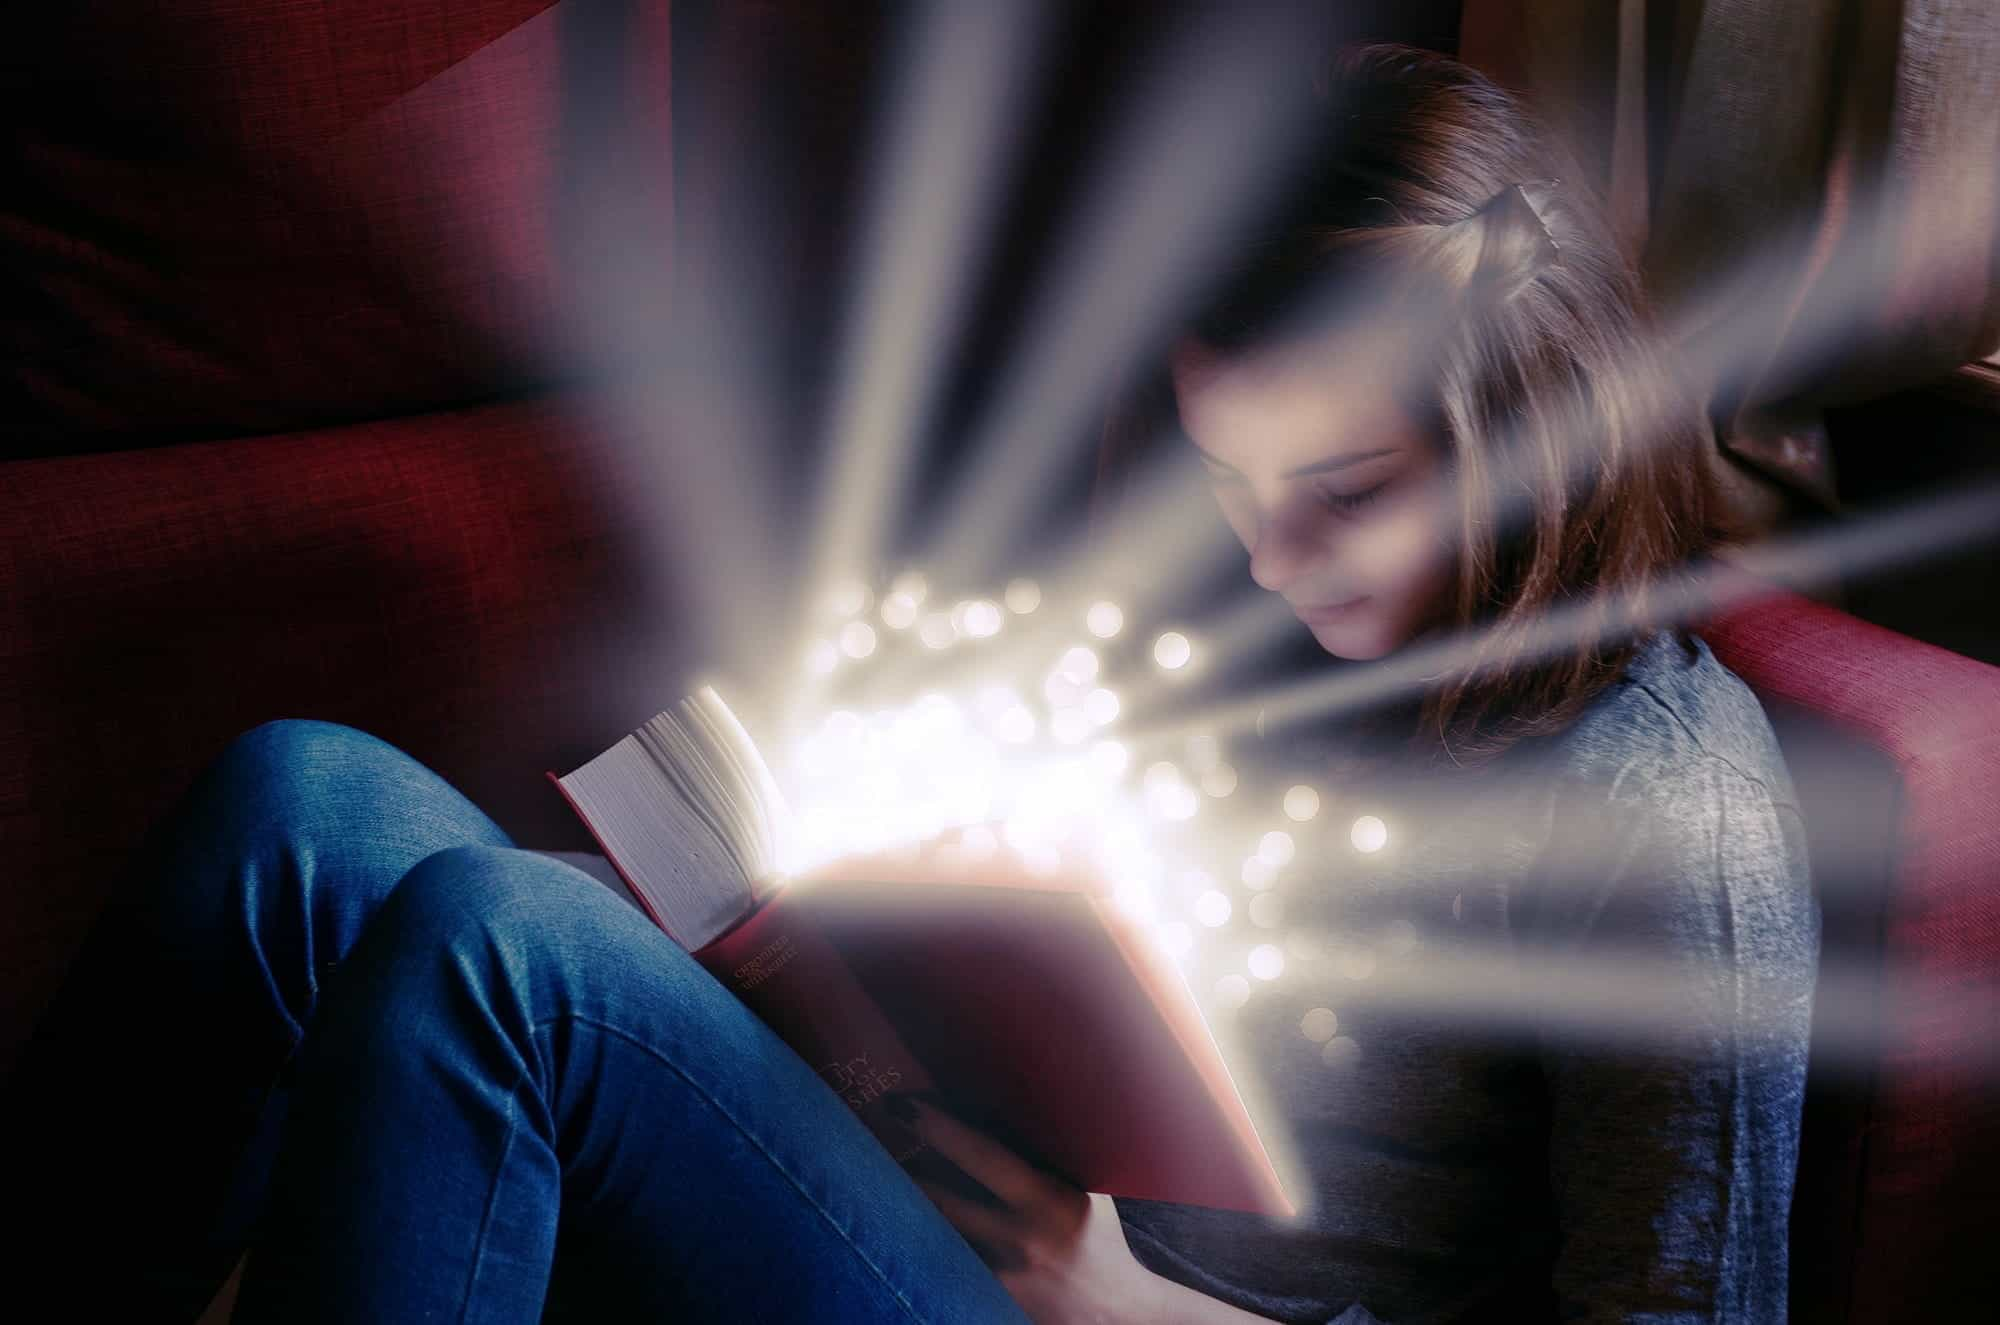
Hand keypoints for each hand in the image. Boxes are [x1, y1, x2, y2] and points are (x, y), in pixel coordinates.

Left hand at [889, 1094, 1169, 1324]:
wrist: (1117, 1316)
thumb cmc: (1098, 1241)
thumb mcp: (1085, 1192)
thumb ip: (1047, 1161)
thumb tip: (993, 1111)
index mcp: (1050, 1200)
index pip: (984, 1155)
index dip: (939, 1126)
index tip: (906, 1103)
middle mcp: (1022, 1239)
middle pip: (942, 1197)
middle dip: (903, 1164)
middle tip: (875, 1133)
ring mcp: (1002, 1277)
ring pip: (936, 1232)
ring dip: (906, 1204)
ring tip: (873, 1175)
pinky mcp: (989, 1301)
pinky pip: (945, 1262)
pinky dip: (926, 1240)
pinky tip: (904, 1224)